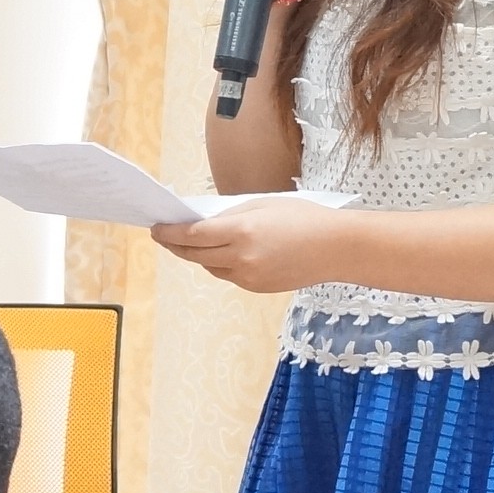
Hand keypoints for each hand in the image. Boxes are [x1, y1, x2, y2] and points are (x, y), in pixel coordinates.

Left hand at [149, 193, 352, 295]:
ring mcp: (249, 276)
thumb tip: (203, 223)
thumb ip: (231, 214)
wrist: (337, 248)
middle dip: (175, 246)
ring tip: (189, 244)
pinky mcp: (258, 288)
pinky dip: (219, 264)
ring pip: (210, 267)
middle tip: (163, 236)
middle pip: (195, 255)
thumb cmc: (304, 218)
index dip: (169, 233)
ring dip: (197, 256)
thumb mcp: (263, 205)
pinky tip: (219, 254)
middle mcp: (242, 257)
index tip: (156, 227)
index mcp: (242, 231)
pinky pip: (229, 276)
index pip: (192, 235)